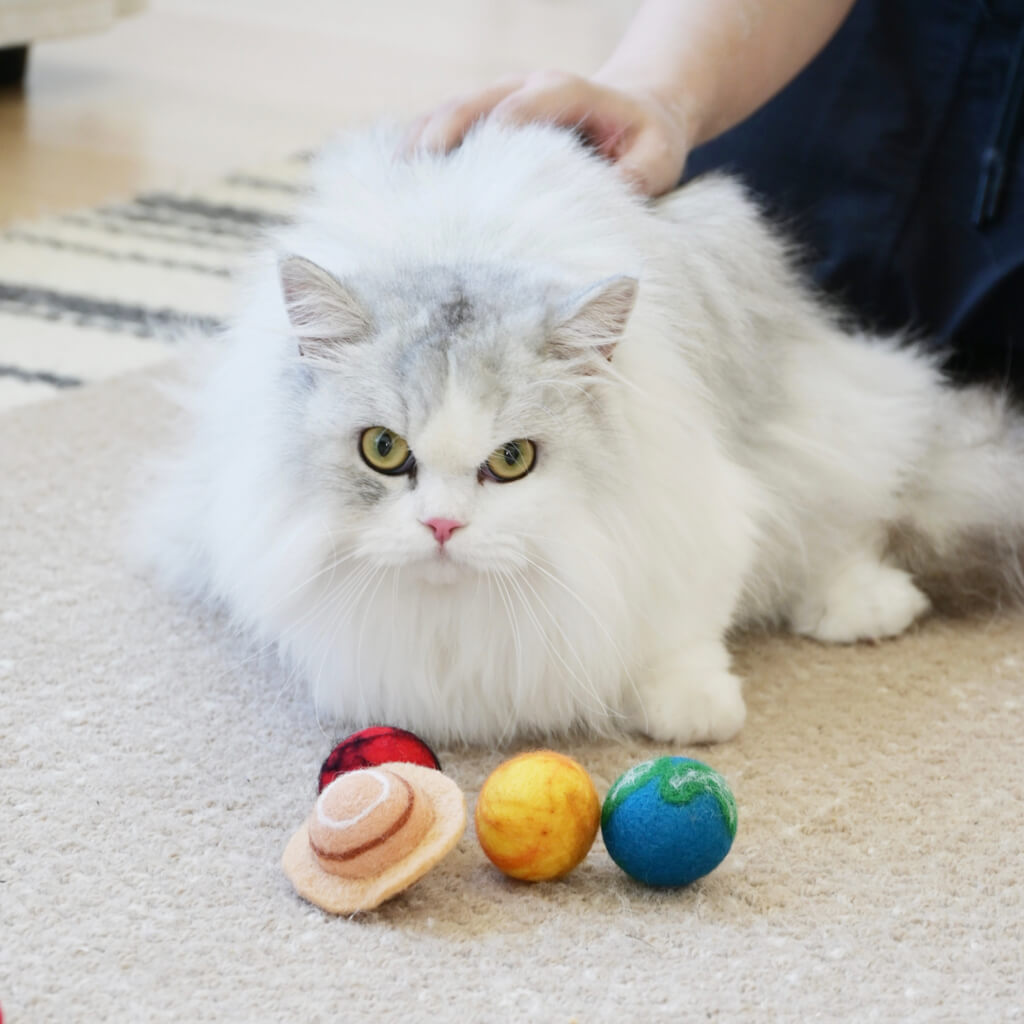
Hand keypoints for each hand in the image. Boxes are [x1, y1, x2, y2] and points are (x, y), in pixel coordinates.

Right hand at [405, 70, 693, 196]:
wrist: (635, 116)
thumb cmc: (645, 142)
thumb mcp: (657, 160)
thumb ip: (634, 177)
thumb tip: (602, 202)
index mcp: (570, 91)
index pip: (533, 102)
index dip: (508, 123)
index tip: (484, 153)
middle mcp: (527, 90)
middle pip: (477, 102)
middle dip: (444, 131)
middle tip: (417, 167)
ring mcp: (501, 103)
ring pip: (452, 113)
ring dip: (421, 142)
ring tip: (393, 179)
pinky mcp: (486, 124)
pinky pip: (446, 130)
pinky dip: (421, 151)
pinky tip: (397, 181)